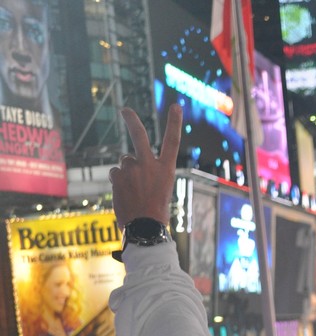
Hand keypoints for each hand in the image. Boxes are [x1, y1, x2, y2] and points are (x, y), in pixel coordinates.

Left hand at [108, 105, 181, 227]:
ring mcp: (132, 169)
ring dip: (127, 173)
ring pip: (125, 163)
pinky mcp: (118, 176)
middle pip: (139, 136)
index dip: (174, 123)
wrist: (144, 227)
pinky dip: (119, 182)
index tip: (176, 106)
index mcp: (166, 169)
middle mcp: (149, 164)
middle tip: (125, 110)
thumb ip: (147, 173)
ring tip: (134, 191)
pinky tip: (125, 195)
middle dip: (132, 120)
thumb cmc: (156, 212)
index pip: (172, 141)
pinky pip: (116, 174)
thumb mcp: (160, 189)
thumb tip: (125, 166)